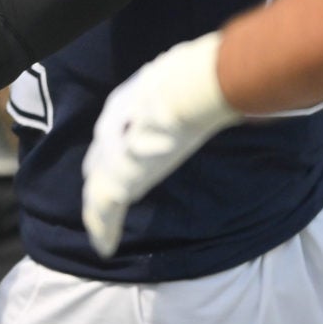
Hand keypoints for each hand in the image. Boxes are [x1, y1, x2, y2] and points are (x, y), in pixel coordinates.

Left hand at [81, 32, 240, 257]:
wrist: (186, 89)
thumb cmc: (193, 78)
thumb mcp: (188, 77)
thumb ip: (195, 88)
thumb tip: (226, 84)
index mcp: (127, 107)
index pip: (113, 136)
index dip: (111, 152)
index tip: (113, 161)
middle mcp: (112, 131)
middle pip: (99, 164)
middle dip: (98, 181)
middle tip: (97, 202)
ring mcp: (114, 156)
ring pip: (98, 192)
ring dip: (98, 213)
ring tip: (99, 233)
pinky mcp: (120, 179)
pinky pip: (104, 210)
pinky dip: (103, 228)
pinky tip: (104, 246)